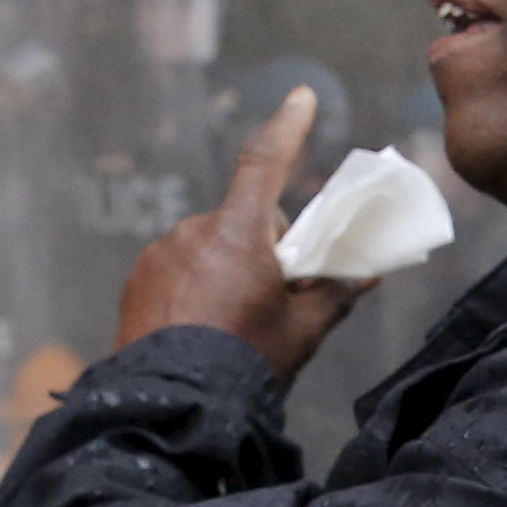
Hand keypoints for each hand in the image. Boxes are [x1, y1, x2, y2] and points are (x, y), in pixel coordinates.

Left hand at [115, 89, 362, 382]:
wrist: (172, 409)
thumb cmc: (244, 366)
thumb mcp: (302, 332)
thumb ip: (335, 293)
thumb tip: (367, 272)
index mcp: (237, 234)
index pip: (265, 162)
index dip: (287, 127)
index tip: (300, 97)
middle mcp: (194, 232)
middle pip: (244, 221)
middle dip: (263, 246)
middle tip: (277, 298)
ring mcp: (160, 255)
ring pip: (210, 248)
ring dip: (226, 269)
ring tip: (233, 327)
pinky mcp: (139, 280)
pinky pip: (178, 270)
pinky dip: (195, 288)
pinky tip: (201, 331)